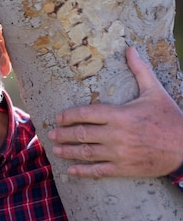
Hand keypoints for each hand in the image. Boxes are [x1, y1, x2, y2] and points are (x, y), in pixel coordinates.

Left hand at [49, 46, 182, 178]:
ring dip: (68, 151)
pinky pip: (99, 171)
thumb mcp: (155, 91)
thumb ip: (140, 70)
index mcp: (120, 115)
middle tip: (51, 134)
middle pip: (82, 134)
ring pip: (87, 153)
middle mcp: (116, 134)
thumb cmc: (169, 118)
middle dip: (64, 134)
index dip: (69, 115)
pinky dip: (83, 171)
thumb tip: (130, 49)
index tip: (58, 117)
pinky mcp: (125, 168)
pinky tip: (72, 170)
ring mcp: (120, 153)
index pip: (87, 113)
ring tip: (56, 150)